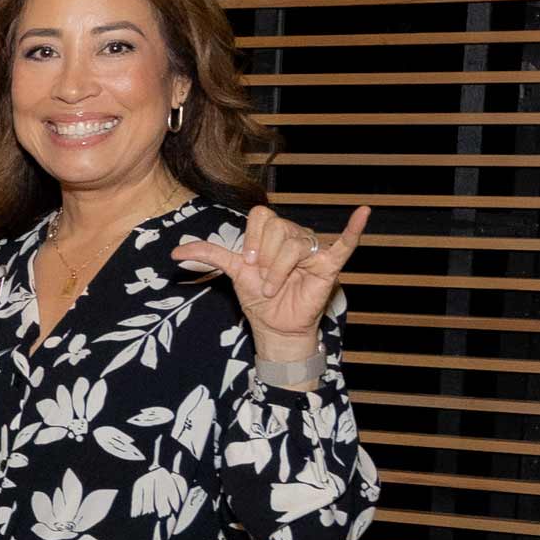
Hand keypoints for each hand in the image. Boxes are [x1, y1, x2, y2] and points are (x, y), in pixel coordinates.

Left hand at [173, 202, 367, 366]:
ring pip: (296, 243)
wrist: (275, 327)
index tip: (248, 263)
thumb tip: (175, 251)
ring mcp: (313, 249)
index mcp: (273, 234)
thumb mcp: (233, 274)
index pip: (262, 216)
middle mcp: (294, 236)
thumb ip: (210, 255)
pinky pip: (345, 244)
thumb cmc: (259, 299)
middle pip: (279, 227)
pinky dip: (354, 229)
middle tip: (264, 281)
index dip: (252, 240)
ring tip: (276, 288)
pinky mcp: (329, 265)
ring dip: (279, 270)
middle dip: (265, 259)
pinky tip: (364, 213)